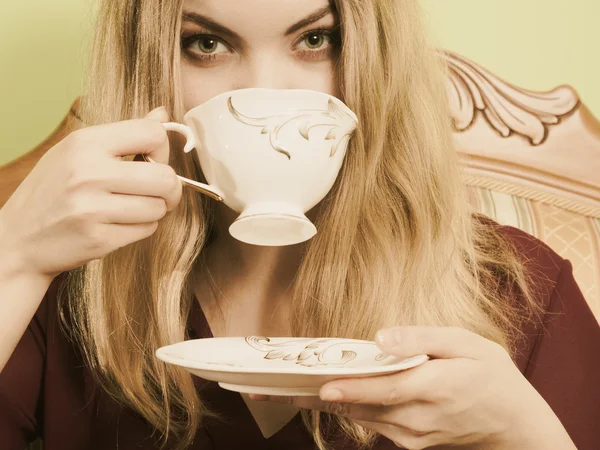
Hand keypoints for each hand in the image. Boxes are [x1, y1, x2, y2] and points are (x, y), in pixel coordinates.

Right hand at [0, 107, 181, 279]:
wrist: (17, 240)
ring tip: (131, 209)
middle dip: (170, 189)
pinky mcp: (98, 239)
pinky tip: (119, 225)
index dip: (163, 150)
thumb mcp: (78, 152)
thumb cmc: (53, 192)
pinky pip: (147, 230)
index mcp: (85, 143)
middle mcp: (88, 172)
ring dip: (154, 211)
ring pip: (159, 207)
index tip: (154, 162)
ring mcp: (92, 208)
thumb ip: (124, 134)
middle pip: (165, 177)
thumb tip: (162, 114)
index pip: (152, 133)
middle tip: (160, 194)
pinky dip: (141, 229)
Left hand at [254, 327, 575, 449]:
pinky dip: (346, 407)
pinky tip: (321, 394)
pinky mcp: (409, 441)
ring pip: (359, 416)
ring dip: (322, 403)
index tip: (320, 387)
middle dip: (314, 396)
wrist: (514, 425)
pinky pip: (371, 422)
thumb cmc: (492, 377)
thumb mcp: (468, 344)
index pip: (383, 390)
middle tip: (270, 388)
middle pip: (359, 406)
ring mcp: (411, 434)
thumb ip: (424, 339)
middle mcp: (416, 417)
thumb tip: (382, 337)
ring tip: (281, 390)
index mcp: (432, 387)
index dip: (351, 389)